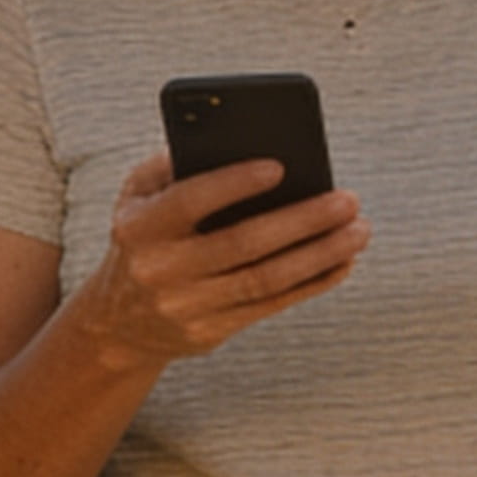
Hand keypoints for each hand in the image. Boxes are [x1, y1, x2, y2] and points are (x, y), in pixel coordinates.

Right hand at [70, 150, 366, 364]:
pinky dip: (312, 283)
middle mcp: (160, 270)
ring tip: (358, 230)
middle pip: (243, 244)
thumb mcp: (137, 196)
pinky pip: (271, 306)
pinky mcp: (210, 333)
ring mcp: (186, 307)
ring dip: (320, 254)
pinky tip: (342, 262)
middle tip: (348, 200)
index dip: (234, 184)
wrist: (117, 321)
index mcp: (139, 227)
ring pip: (266, 279)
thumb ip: (173, 164)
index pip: (190, 200)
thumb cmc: (143, 237)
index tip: (281, 166)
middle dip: (303, 220)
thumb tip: (234, 142)